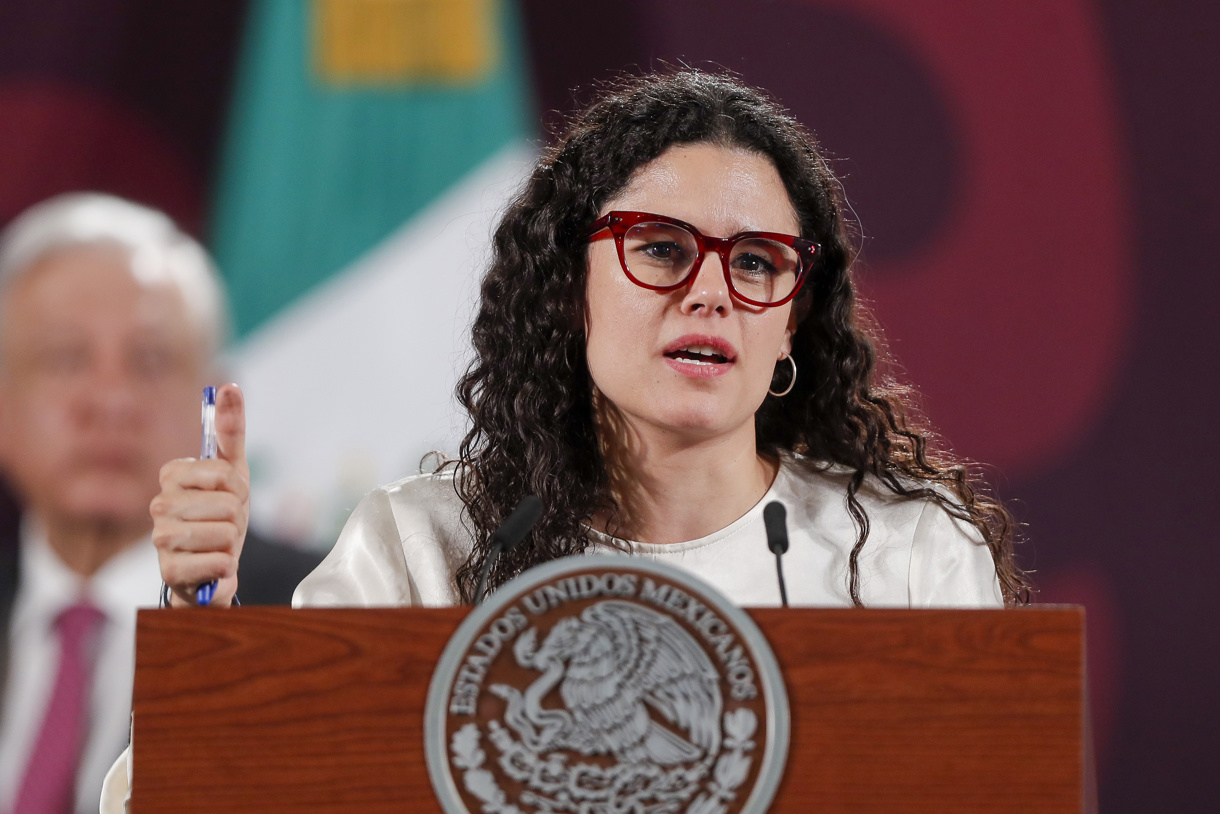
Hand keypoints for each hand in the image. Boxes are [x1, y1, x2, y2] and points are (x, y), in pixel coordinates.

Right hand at [151, 383, 249, 606]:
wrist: (213, 566)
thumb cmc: (221, 515)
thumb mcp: (233, 470)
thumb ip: (231, 430)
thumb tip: (229, 386)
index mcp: (172, 474)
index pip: (224, 473)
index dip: (238, 488)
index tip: (230, 495)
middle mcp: (158, 504)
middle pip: (228, 506)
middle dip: (237, 518)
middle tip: (225, 524)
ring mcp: (160, 538)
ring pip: (225, 533)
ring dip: (233, 543)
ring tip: (218, 544)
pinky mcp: (168, 572)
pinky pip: (219, 562)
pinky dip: (226, 566)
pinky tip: (214, 566)